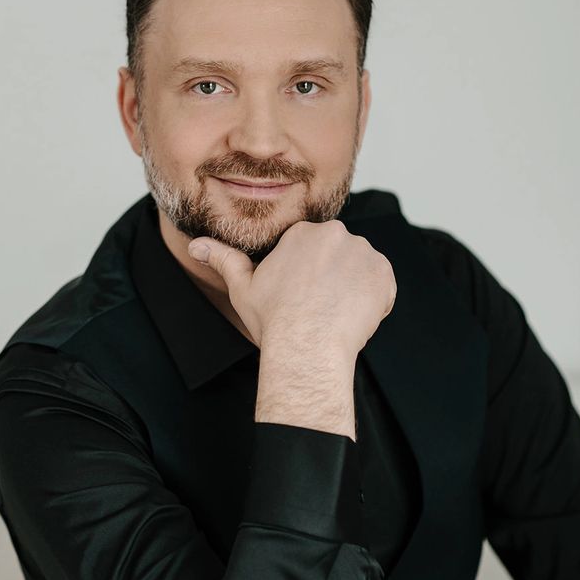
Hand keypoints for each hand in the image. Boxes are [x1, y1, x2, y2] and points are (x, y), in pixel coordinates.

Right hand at [188, 219, 395, 358]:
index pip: (312, 248)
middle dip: (331, 276)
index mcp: (303, 232)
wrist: (307, 347)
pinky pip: (381, 284)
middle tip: (317, 306)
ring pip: (360, 267)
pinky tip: (351, 316)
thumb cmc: (274, 320)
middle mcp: (336, 234)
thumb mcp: (243, 287)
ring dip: (352, 286)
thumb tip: (195, 244)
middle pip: (338, 253)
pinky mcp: (384, 274)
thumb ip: (223, 259)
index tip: (301, 296)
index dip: (307, 275)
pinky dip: (372, 300)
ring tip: (333, 313)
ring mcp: (363, 252)